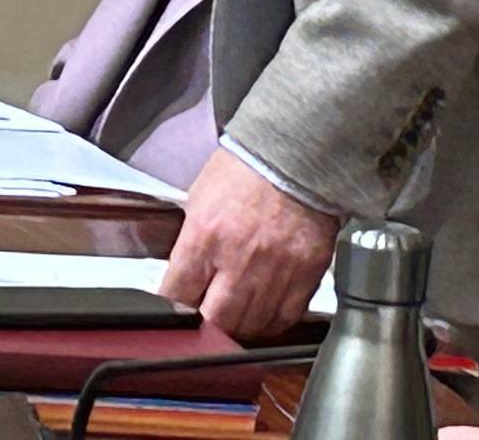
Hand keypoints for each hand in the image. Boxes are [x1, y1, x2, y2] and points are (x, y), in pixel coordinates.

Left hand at [159, 147, 337, 340]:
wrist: (298, 152)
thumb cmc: (248, 167)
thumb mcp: (201, 196)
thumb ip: (190, 241)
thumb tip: (181, 276)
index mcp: (205, 234)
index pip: (177, 294)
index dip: (172, 306)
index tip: (176, 308)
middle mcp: (239, 257)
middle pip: (214, 321)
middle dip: (206, 325)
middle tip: (207, 318)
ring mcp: (275, 269)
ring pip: (250, 325)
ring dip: (239, 326)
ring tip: (236, 315)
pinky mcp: (306, 273)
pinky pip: (284, 318)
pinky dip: (271, 321)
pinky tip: (264, 310)